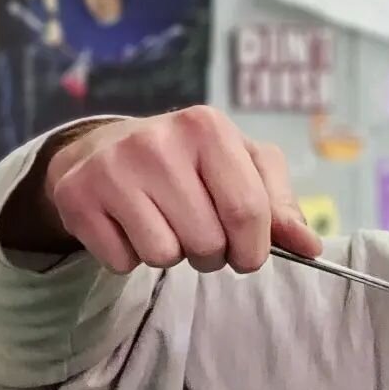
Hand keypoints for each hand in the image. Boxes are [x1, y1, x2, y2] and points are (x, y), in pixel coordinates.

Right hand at [10, 108, 320, 272]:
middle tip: (198, 231)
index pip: (248, 212)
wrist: (106, 149)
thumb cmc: (191, 163)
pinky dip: (131, 257)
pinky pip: (123, 262)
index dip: (254, 248)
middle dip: (212, 254)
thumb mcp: (244, 168)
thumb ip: (281, 207)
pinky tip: (129, 225)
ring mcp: (112, 167)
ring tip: (164, 224)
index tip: (247, 253)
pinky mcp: (77, 196)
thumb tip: (311, 248)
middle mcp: (156, 141)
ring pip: (164, 255)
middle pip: (208, 241)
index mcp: (207, 127)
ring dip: (172, 255)